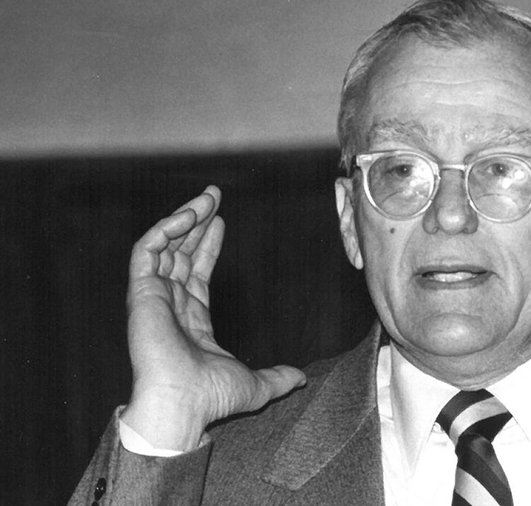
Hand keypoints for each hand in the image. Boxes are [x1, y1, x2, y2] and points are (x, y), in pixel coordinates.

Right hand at [121, 186, 305, 450]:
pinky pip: (146, 251)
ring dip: (182, 218)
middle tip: (213, 196)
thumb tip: (301, 379)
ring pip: (162, 246)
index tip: (220, 222)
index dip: (206, 246)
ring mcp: (152, 299)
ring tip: (206, 198)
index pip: (196, 273)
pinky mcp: (140, 294)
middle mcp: (169, 306)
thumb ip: (277, 377)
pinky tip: (188, 216)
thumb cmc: (211, 398)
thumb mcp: (255, 384)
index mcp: (190, 321)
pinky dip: (163, 230)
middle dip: (195, 223)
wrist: (183, 405)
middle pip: (179, 253)